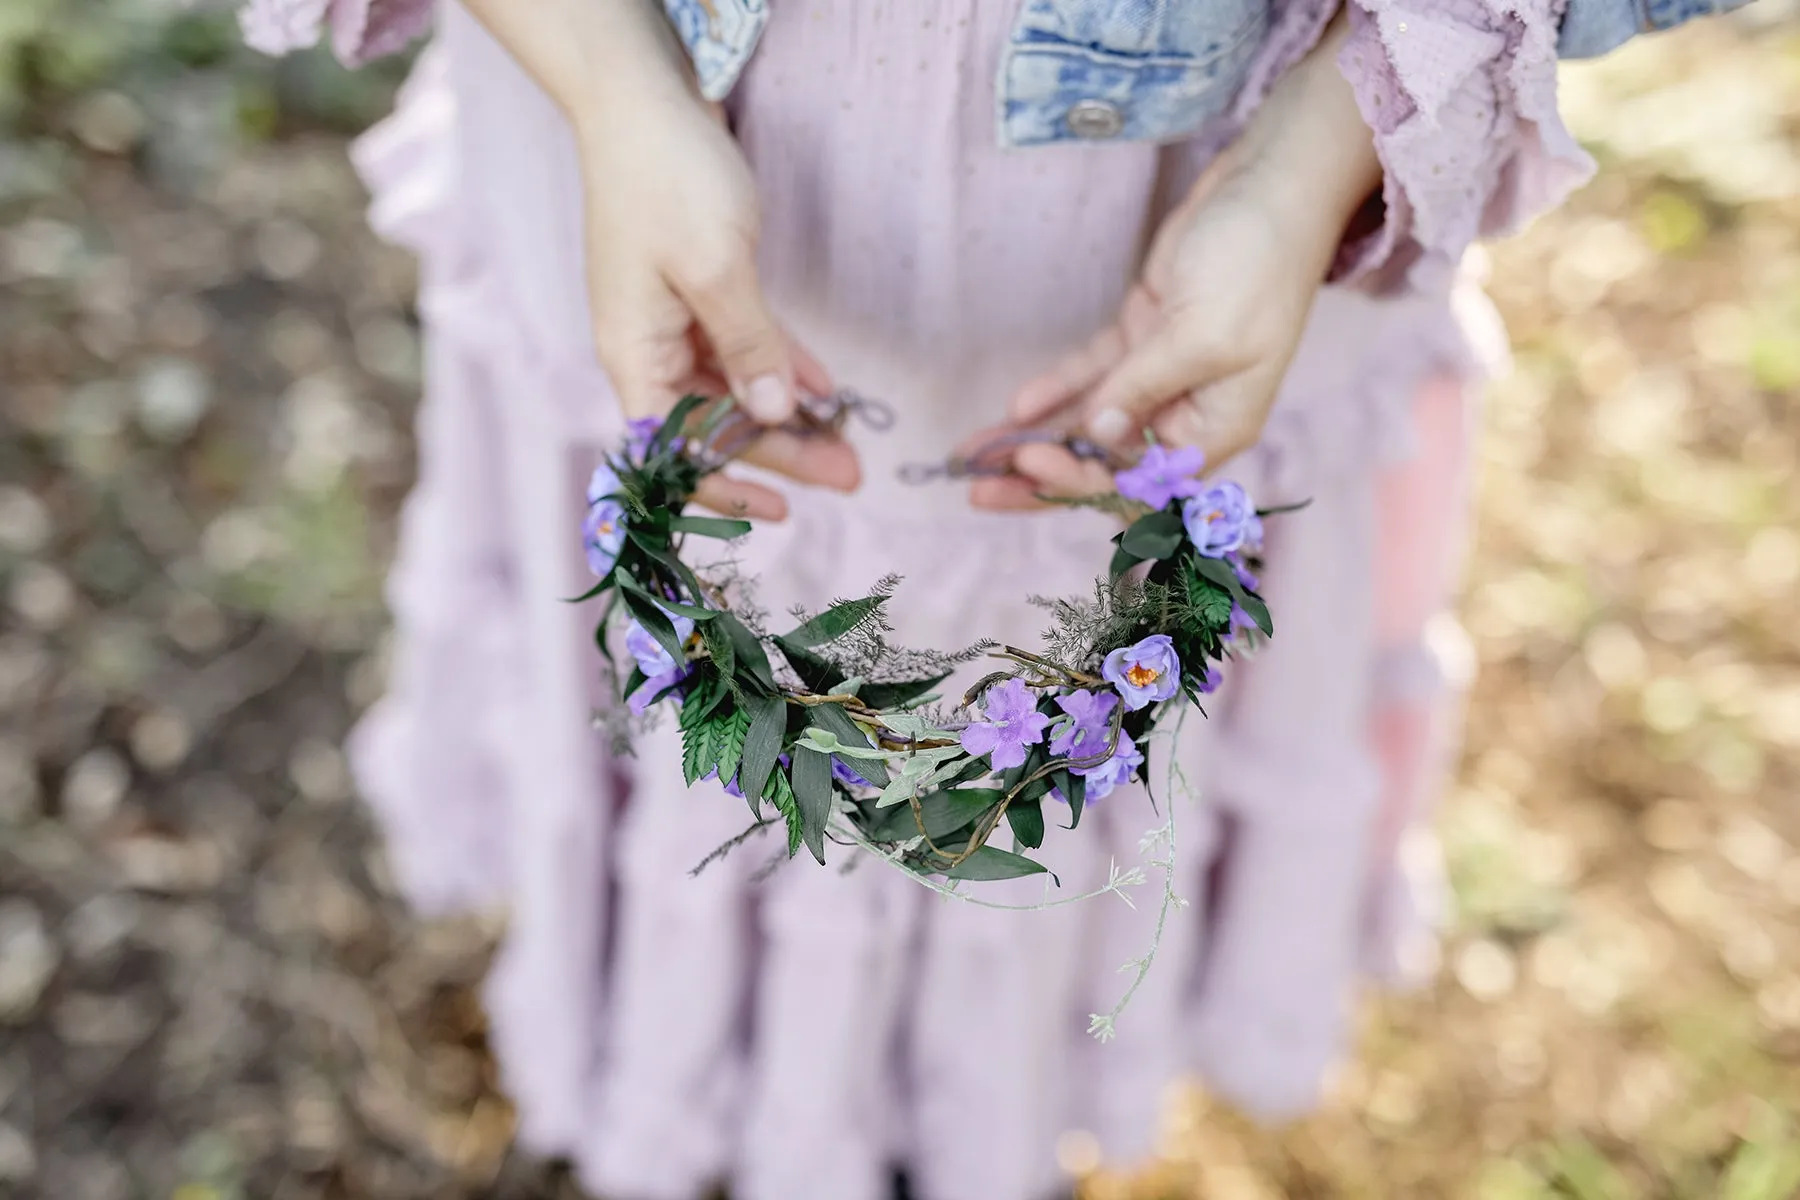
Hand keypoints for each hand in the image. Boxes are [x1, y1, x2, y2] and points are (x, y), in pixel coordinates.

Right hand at [464, 0, 858, 519]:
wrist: (644, 98)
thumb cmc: (667, 179)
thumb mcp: (717, 267)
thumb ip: (748, 346)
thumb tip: (771, 415)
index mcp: (633, 353)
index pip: (671, 451)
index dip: (723, 486)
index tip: (779, 511)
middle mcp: (647, 348)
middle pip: (714, 426)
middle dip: (782, 454)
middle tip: (851, 479)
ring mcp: (672, 320)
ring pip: (735, 391)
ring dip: (792, 417)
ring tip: (850, 446)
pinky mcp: (700, 292)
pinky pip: (745, 348)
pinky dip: (785, 369)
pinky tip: (830, 392)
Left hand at [969, 9, 1380, 510]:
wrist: (1270, 189)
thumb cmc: (1258, 264)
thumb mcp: (1201, 335)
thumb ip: (1144, 388)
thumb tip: (1098, 433)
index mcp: (1214, 427)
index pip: (1138, 482)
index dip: (1079, 482)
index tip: (1030, 462)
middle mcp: (1186, 412)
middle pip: (1105, 463)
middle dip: (1043, 476)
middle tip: (977, 486)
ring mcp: (1160, 374)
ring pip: (1088, 422)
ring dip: (1035, 438)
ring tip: (973, 456)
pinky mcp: (1141, 336)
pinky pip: (1089, 375)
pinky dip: (1053, 390)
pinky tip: (1015, 406)